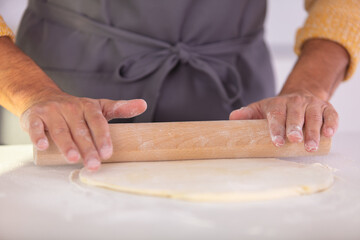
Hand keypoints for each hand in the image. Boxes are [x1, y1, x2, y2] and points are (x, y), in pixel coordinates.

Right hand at [20, 92, 146, 170]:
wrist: (44, 98)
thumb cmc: (77, 110)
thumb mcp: (100, 107)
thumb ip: (121, 108)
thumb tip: (144, 105)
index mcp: (88, 106)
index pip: (98, 122)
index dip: (103, 137)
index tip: (108, 153)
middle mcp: (70, 107)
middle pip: (81, 130)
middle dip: (88, 148)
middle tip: (94, 164)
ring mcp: (52, 111)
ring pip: (61, 130)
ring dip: (67, 145)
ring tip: (74, 159)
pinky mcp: (35, 116)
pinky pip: (36, 127)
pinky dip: (39, 136)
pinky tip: (44, 147)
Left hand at [229, 90, 337, 151]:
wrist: (300, 94)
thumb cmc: (278, 108)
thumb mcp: (261, 108)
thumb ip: (248, 114)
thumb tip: (232, 118)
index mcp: (278, 103)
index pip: (276, 115)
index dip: (276, 128)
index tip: (276, 141)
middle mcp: (296, 102)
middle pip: (296, 115)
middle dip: (296, 128)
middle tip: (295, 141)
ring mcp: (312, 104)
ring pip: (314, 117)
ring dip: (314, 131)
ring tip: (311, 147)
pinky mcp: (327, 108)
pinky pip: (331, 115)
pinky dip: (331, 124)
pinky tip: (329, 134)